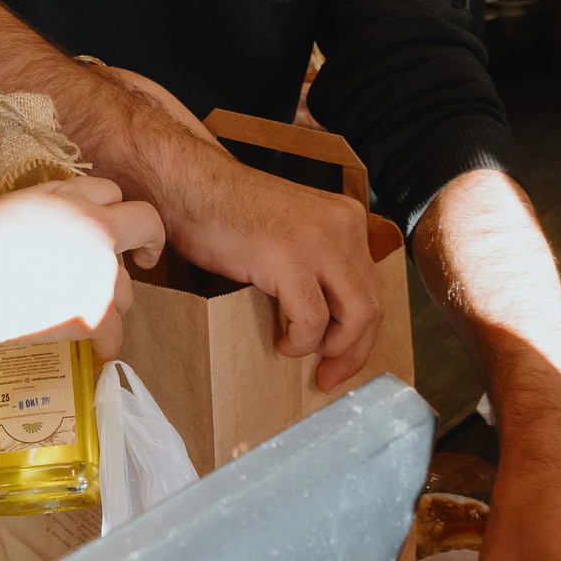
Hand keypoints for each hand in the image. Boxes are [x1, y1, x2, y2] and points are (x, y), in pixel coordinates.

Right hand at [0, 176, 165, 359]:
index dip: (110, 210)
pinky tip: (94, 354)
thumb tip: (52, 235)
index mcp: (67, 196)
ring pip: (129, 288)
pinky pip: (114, 335)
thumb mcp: (10, 209)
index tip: (110, 228)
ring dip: (112, 302)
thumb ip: (45, 214)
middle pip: (145, 223)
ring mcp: (99, 270)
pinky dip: (103, 347)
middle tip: (145, 258)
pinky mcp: (94, 311)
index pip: (109, 190)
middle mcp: (94, 226)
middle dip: (148, 241)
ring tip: (81, 316)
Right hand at [150, 135, 381, 389]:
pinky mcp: (289, 257)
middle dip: (353, 351)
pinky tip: (281, 340)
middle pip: (371, 305)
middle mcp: (342, 226)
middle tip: (328, 376)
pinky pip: (312, 319)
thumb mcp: (291, 232)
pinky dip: (301, 341)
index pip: (373, 287)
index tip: (341, 361)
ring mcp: (319, 240)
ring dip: (330, 347)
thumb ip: (317, 262)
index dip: (361, 333)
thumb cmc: (226, 212)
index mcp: (345, 218)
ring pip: (355, 315)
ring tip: (298, 349)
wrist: (188, 184)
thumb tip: (330, 319)